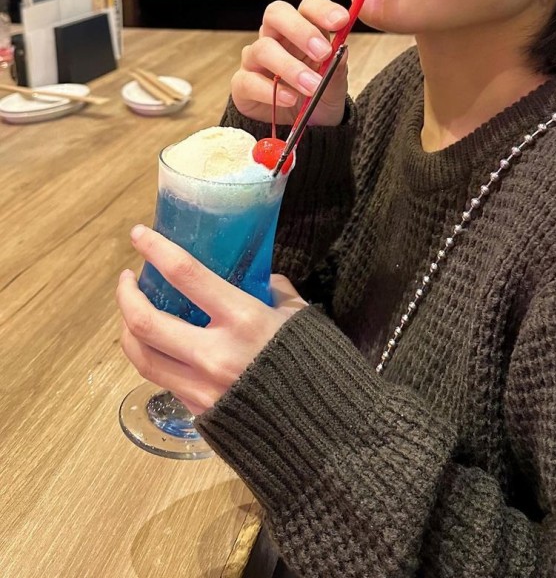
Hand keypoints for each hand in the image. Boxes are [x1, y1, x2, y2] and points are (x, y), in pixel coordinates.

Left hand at [116, 224, 306, 415]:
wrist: (321, 429)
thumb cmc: (317, 364)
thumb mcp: (298, 316)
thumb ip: (274, 292)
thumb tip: (260, 279)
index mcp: (244, 319)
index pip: (185, 274)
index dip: (156, 250)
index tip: (139, 234)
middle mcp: (215, 353)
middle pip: (146, 320)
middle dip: (126, 294)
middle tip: (128, 278)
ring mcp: (202, 387)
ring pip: (141, 356)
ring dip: (128, 328)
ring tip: (131, 312)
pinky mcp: (198, 412)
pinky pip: (162, 380)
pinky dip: (153, 357)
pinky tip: (158, 345)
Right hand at [231, 0, 350, 125]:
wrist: (308, 129)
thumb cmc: (321, 96)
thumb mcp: (336, 83)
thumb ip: (337, 66)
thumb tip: (340, 49)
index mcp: (304, 29)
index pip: (308, 6)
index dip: (322, 10)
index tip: (342, 21)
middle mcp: (276, 37)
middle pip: (276, 14)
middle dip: (300, 30)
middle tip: (322, 52)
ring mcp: (256, 59)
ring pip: (263, 48)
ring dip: (290, 67)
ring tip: (312, 87)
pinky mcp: (243, 84)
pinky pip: (249, 80)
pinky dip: (270, 91)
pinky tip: (289, 99)